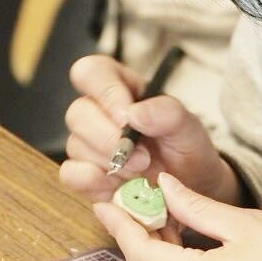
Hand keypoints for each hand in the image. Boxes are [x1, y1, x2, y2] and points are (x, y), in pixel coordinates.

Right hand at [60, 55, 243, 205]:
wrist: (190, 188)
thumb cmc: (185, 151)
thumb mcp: (188, 127)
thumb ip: (168, 113)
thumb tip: (135, 114)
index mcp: (120, 88)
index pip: (92, 72)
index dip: (105, 93)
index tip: (128, 118)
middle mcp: (98, 113)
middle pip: (77, 113)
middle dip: (110, 139)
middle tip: (143, 157)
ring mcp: (87, 144)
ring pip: (75, 146)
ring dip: (110, 164)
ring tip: (140, 172)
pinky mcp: (83, 175)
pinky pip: (71, 174)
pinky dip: (93, 182)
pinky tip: (118, 186)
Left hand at [94, 173, 261, 260]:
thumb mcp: (250, 224)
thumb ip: (198, 207)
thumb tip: (165, 189)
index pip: (142, 253)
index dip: (122, 224)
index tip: (110, 200)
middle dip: (137, 236)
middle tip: (135, 200)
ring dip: (155, 254)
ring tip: (160, 215)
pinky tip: (182, 243)